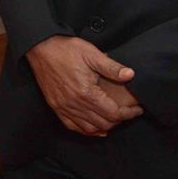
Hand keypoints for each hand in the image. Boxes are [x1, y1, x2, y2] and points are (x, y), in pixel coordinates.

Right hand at [26, 36, 142, 135]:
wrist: (40, 47)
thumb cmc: (65, 49)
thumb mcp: (91, 54)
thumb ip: (112, 67)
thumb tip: (130, 75)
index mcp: (86, 92)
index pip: (113, 113)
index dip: (129, 114)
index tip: (137, 109)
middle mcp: (74, 104)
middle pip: (104, 123)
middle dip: (119, 120)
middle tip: (128, 112)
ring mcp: (63, 107)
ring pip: (89, 128)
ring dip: (104, 126)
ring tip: (114, 118)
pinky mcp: (55, 106)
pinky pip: (72, 126)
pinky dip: (86, 131)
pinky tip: (95, 128)